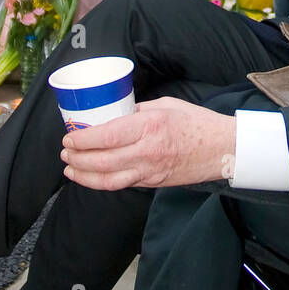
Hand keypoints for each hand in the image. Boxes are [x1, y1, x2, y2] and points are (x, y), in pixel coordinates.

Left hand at [60, 98, 236, 191]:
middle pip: (102, 161)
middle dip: (77, 158)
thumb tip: (115, 115)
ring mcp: (150, 171)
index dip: (82, 139)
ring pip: (109, 180)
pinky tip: (92, 176)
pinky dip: (103, 182)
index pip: (106, 137)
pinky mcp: (154, 183)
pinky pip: (123, 184)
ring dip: (84, 176)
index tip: (69, 137)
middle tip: (65, 152)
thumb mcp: (165, 105)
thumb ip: (138, 111)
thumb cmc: (197, 122)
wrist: (223, 149)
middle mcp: (147, 152)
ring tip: (70, 168)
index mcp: (149, 127)